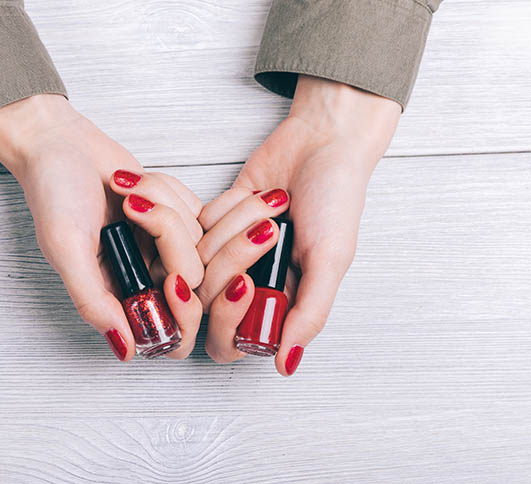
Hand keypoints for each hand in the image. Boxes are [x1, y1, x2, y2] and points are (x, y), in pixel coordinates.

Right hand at [0, 95, 203, 360]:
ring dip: (162, 203)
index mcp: (118, 297)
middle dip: (168, 236)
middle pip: (191, 281)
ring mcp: (162, 248)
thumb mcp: (66, 249)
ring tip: (124, 188)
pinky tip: (135, 182)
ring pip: (196, 239)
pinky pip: (197, 210)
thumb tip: (126, 350)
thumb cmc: (54, 193)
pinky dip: (169, 190)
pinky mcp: (176, 217)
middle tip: (133, 206)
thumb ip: (93, 301)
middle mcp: (144, 278)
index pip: (171, 333)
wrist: (61, 144)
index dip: (182, 313)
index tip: (171, 280)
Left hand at [197, 75, 400, 374]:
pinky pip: (195, 224)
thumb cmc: (335, 200)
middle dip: (234, 256)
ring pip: (197, 257)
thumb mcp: (331, 259)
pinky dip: (224, 205)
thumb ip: (309, 314)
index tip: (246, 282)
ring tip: (273, 203)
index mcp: (277, 307)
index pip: (229, 340)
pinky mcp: (212, 224)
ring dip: (236, 223)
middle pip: (206, 298)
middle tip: (271, 228)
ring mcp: (226, 255)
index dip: (227, 317)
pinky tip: (254, 193)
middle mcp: (248, 287)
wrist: (321, 143)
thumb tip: (285, 366)